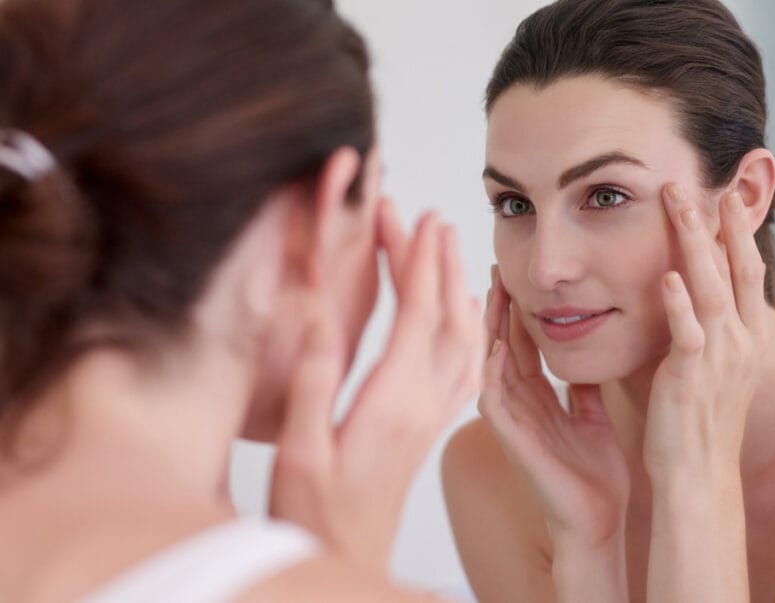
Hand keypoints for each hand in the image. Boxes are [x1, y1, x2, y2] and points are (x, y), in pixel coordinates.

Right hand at [269, 200, 483, 571]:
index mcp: (393, 402)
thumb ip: (315, 385)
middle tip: (432, 218)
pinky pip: (467, 366)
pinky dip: (471, 329)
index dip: (419, 262)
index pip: (417, 315)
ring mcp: (433, 415)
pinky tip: (466, 316)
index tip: (418, 220)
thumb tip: (323, 318)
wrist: (349, 559)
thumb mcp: (301, 452)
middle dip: (441, 261)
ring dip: (459, 289)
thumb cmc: (315, 514)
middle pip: (446, 317)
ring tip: (450, 250)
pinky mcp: (431, 425)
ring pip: (464, 339)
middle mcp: (424, 404)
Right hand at [478, 268, 629, 547]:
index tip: (516, 275)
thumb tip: (587, 355)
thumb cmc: (595, 478)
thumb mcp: (593, 418)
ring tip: (491, 294)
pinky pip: (495, 402)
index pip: (522, 345)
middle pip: (502, 347)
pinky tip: (496, 347)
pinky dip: (493, 374)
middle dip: (499, 309)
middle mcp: (520, 407)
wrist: (600, 524)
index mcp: (539, 400)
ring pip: (492, 367)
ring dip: (490, 331)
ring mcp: (513, 423)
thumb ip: (585, 389)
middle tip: (495, 269)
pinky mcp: (513, 442)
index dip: (518, 311)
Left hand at [642, 186, 764, 602]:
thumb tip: (680, 296)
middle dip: (721, 225)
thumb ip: (699, 331)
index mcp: (746, 340)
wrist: (698, 476)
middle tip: (704, 183)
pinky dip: (680, 304)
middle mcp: (740, 344)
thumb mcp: (709, 369)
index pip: (747, 274)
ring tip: (681, 206)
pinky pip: (688, 334)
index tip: (728, 197)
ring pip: (712, 290)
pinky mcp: (691, 377)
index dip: (740, 234)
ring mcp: (719, 359)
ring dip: (696, 245)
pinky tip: (668, 277)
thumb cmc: (696, 424)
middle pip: (736, 270)